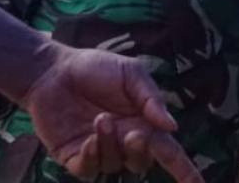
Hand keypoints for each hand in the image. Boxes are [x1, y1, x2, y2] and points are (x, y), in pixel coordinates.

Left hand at [20, 44, 201, 182]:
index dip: (185, 171)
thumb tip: (173, 127)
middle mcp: (123, 141)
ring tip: (100, 118)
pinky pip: (88, 170)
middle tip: (133, 134)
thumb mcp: (131, 73)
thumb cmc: (95, 68)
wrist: (53, 70)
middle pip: (142, 163)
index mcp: (144, 123)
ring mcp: (98, 151)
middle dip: (140, 152)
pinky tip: (90, 138)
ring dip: (110, 145)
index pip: (169, 152)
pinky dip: (92, 158)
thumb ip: (152, 99)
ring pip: (114, 165)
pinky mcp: (73, 156)